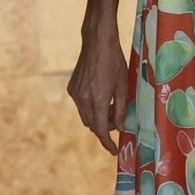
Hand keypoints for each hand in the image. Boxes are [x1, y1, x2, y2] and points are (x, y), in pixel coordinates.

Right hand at [68, 26, 128, 155]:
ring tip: (112, 107)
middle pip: (93, 125)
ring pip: (86, 117)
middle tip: (119, 121)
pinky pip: (81, 105)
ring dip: (98, 118)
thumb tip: (120, 127)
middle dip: (105, 128)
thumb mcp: (123, 87)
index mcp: (98, 101)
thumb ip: (121, 109)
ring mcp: (74, 94)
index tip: (114, 151)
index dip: (108, 143)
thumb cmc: (115, 62)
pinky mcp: (71, 88)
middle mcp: (82, 100)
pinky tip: (102, 97)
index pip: (102, 130)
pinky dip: (91, 108)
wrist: (97, 42)